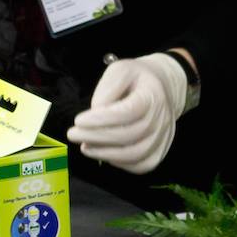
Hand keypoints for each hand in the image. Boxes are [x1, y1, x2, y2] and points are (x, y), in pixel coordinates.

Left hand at [67, 53, 188, 174]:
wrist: (163, 88)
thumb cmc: (136, 79)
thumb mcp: (120, 71)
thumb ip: (107, 88)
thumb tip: (96, 112)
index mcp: (152, 95)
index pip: (129, 112)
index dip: (101, 119)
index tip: (78, 120)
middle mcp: (161, 118)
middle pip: (130, 135)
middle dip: (96, 137)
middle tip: (73, 134)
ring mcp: (163, 137)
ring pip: (136, 155)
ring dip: (106, 154)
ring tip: (85, 147)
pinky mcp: (160, 151)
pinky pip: (141, 165)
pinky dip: (120, 164)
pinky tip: (103, 154)